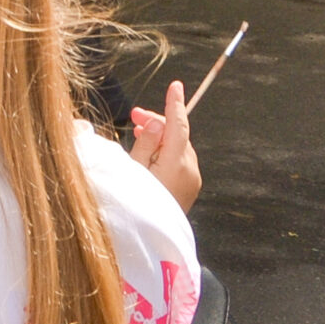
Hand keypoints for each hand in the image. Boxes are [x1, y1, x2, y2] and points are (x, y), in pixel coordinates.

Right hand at [129, 79, 201, 211]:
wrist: (151, 237)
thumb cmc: (133, 204)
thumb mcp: (132, 171)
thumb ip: (146, 144)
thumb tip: (157, 122)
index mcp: (174, 163)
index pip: (178, 125)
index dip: (175, 104)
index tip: (175, 86)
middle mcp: (189, 169)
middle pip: (177, 135)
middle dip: (158, 122)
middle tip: (135, 116)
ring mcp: (192, 179)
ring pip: (178, 147)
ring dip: (161, 137)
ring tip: (138, 134)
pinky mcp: (191, 186)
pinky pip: (180, 161)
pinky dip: (166, 152)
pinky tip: (149, 154)